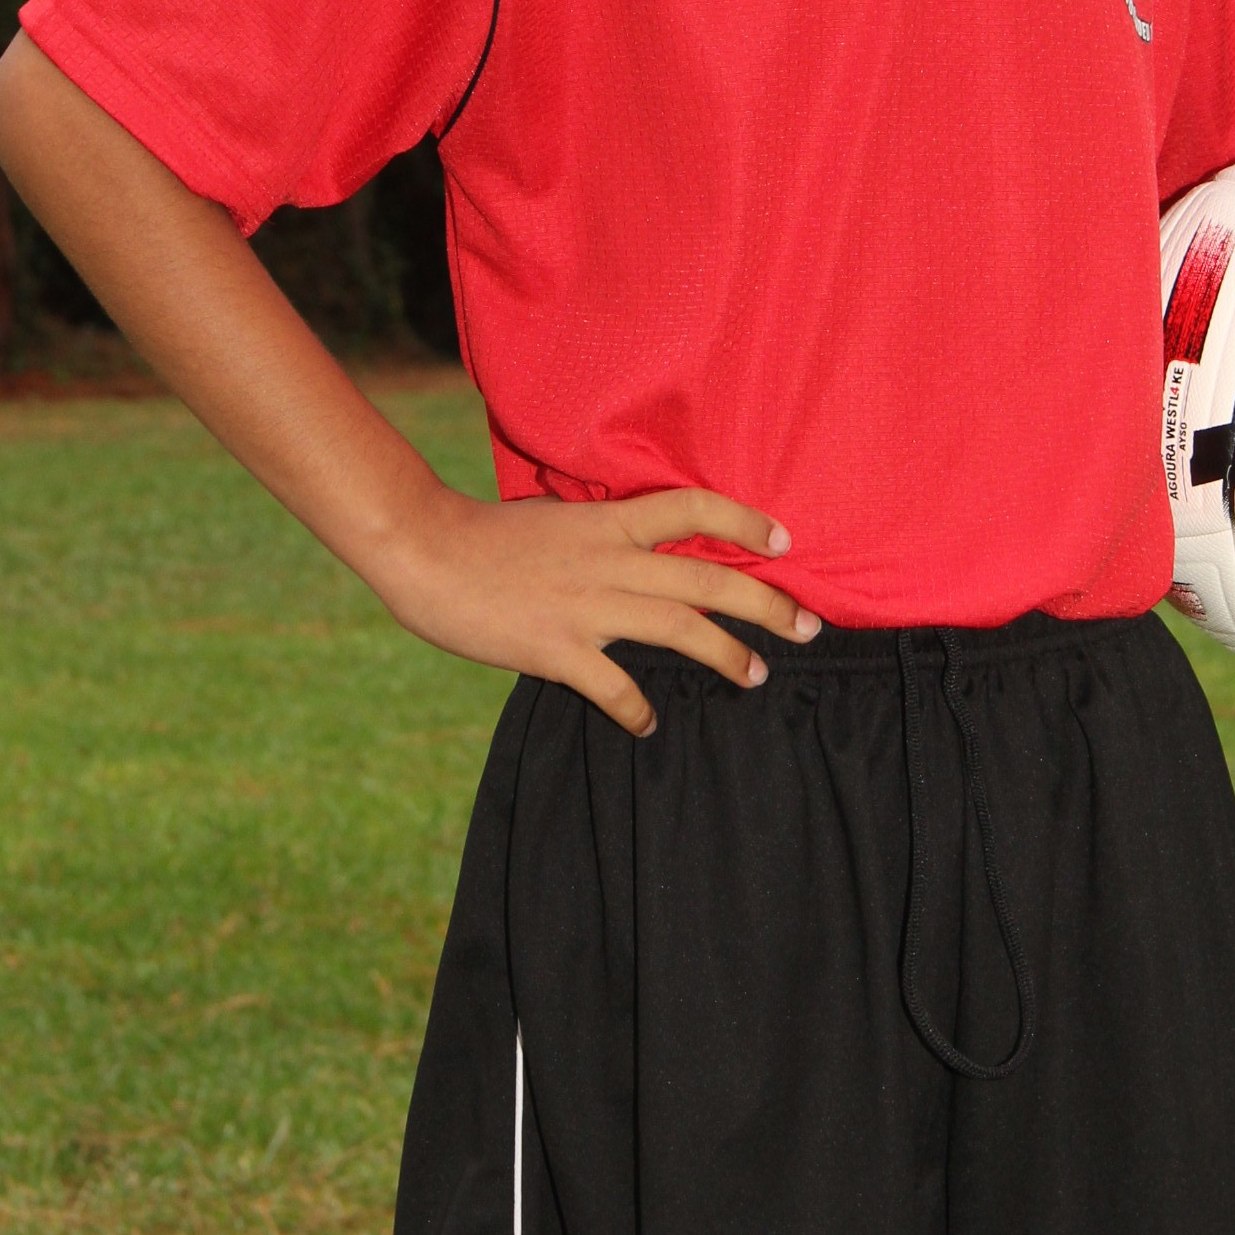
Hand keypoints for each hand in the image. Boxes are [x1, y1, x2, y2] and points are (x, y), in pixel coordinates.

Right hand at [369, 485, 818, 735]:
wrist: (426, 549)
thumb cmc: (486, 534)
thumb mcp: (557, 518)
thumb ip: (602, 536)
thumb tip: (638, 549)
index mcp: (609, 522)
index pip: (693, 509)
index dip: (744, 522)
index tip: (785, 541)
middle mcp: (609, 560)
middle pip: (707, 579)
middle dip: (766, 604)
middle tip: (808, 626)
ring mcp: (586, 606)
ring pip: (679, 629)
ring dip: (727, 655)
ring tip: (759, 676)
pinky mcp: (556, 648)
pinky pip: (613, 686)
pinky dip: (637, 709)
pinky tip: (650, 725)